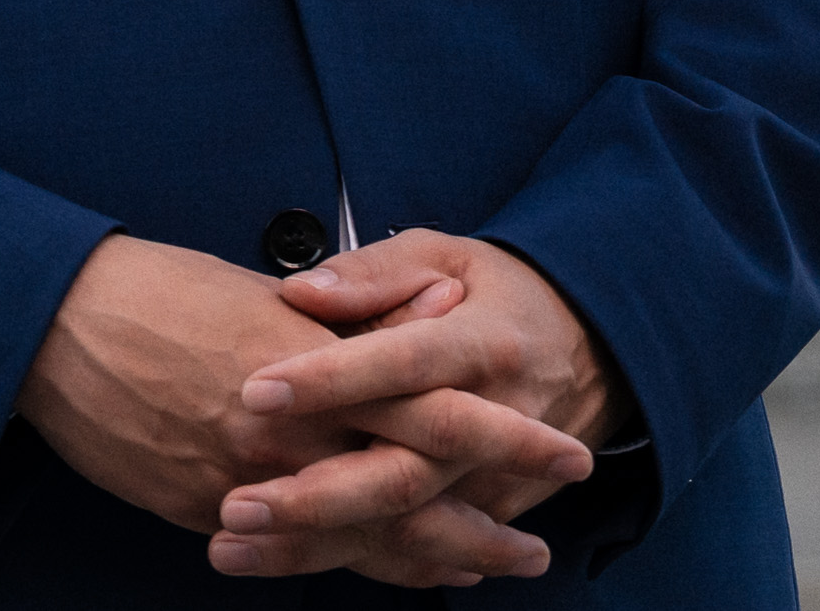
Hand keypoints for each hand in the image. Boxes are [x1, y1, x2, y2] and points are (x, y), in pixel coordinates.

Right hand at [17, 236, 591, 578]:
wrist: (50, 325)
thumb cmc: (153, 288)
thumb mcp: (258, 289)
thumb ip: (347, 316)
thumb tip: (430, 308)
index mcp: (310, 363)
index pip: (431, 407)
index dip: (502, 436)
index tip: (561, 450)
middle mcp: (290, 432)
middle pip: (411, 495)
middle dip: (482, 528)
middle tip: (538, 552)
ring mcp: (247, 482)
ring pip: (358, 540)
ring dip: (428, 563)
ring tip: (479, 572)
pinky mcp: (205, 512)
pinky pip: (293, 553)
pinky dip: (347, 566)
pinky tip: (382, 571)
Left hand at [216, 233, 626, 583]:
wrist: (587, 346)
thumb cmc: (495, 291)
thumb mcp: (443, 254)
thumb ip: (371, 274)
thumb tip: (300, 293)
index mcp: (481, 342)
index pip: (403, 364)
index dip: (332, 379)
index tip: (256, 390)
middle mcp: (494, 420)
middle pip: (405, 472)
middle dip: (318, 496)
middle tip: (237, 504)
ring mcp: (494, 478)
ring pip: (404, 526)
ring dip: (318, 543)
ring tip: (233, 546)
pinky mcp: (489, 510)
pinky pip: (419, 548)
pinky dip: (356, 562)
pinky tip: (284, 564)